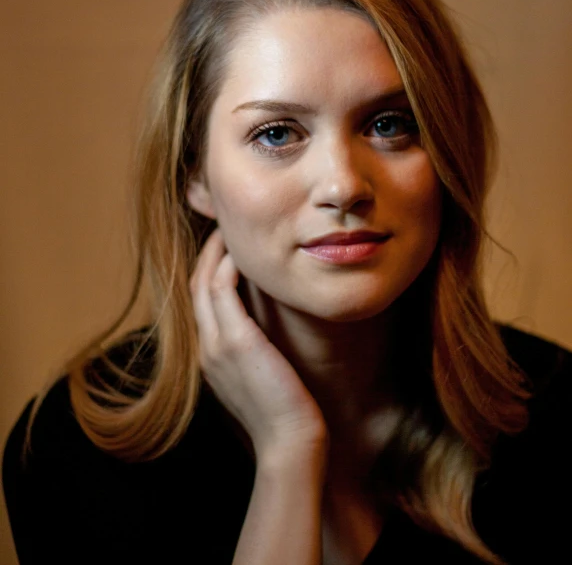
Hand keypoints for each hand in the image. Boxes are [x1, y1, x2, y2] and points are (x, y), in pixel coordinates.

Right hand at [190, 228, 326, 460]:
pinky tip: (245, 251)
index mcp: (209, 356)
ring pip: (203, 281)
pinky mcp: (235, 340)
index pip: (200, 302)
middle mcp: (204, 347)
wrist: (289, 441)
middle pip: (194, 285)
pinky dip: (228, 265)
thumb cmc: (285, 410)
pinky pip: (221, 289)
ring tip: (231, 229)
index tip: (227, 248)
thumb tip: (264, 326)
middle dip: (207, 253)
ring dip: (216, 251)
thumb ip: (253, 349)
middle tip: (224, 227)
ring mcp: (215, 344)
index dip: (209, 270)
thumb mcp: (259, 376)